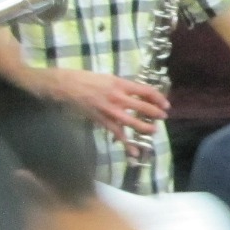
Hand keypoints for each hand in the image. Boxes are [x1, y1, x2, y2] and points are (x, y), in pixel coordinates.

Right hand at [38, 67, 168, 140]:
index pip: (145, 91)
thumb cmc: (83, 78)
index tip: (165, 103)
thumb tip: (133, 93)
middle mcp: (117, 96)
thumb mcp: (106, 77)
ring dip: (145, 127)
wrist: (64, 86)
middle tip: (163, 116)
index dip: (157, 98)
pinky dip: (126, 143)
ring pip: (132, 122)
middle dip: (155, 113)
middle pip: (142, 107)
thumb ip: (120, 86)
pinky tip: (134, 152)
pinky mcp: (101, 120)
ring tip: (154, 130)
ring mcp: (109, 110)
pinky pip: (117, 133)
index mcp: (119, 83)